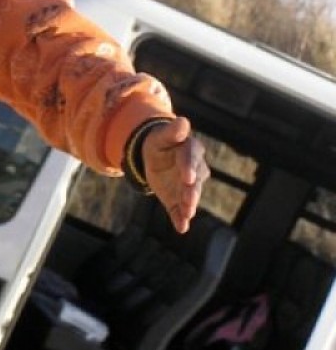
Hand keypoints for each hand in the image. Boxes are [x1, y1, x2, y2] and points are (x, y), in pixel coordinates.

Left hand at [143, 117, 209, 232]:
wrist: (154, 158)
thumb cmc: (160, 143)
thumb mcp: (161, 136)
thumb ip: (172, 132)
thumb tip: (182, 121)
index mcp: (190, 151)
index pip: (191, 158)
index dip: (189, 168)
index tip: (188, 178)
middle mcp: (195, 171)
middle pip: (195, 182)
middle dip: (192, 192)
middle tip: (189, 200)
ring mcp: (188, 187)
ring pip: (190, 197)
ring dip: (189, 206)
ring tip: (187, 214)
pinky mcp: (179, 199)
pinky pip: (180, 210)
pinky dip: (180, 219)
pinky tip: (181, 227)